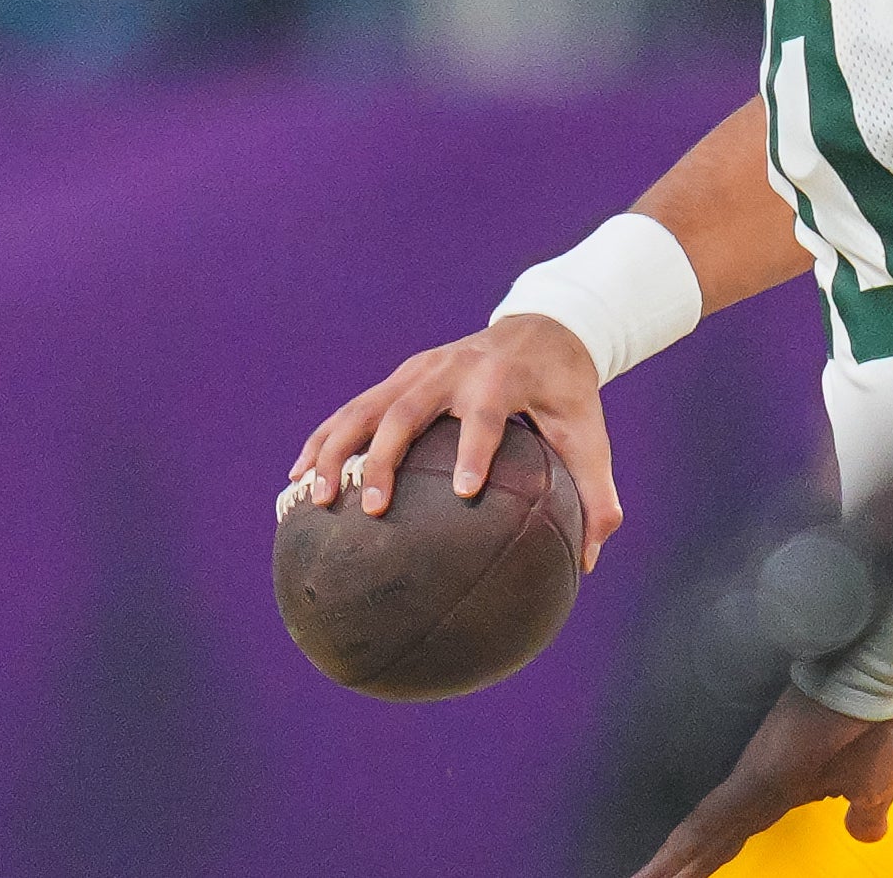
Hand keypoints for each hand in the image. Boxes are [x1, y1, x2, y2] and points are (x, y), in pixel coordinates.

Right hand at [286, 314, 622, 570]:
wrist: (542, 329)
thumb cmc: (565, 393)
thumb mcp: (588, 434)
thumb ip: (595, 493)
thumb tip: (589, 562)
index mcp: (503, 378)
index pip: (488, 413)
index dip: (476, 448)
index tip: (466, 491)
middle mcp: (453, 369)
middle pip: (408, 410)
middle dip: (385, 458)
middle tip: (373, 509)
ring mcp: (420, 369)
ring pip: (365, 407)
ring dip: (336, 451)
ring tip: (316, 500)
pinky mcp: (401, 376)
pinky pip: (353, 409)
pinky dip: (323, 440)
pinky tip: (297, 479)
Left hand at [630, 689, 892, 876]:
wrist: (877, 685)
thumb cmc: (879, 726)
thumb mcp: (877, 784)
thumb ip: (865, 810)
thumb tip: (866, 833)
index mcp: (786, 791)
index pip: (741, 832)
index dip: (715, 854)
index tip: (688, 875)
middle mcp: (761, 787)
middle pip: (716, 838)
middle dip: (686, 866)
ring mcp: (753, 781)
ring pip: (703, 834)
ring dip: (673, 864)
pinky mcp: (753, 776)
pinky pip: (709, 822)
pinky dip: (681, 850)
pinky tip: (655, 873)